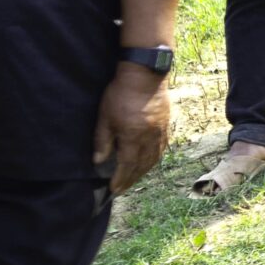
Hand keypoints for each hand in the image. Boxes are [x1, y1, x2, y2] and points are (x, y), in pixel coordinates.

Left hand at [93, 65, 170, 192]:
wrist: (145, 75)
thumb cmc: (121, 93)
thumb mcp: (105, 116)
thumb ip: (103, 140)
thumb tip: (99, 161)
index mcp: (134, 137)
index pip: (127, 165)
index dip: (120, 179)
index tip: (113, 189)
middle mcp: (150, 138)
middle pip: (141, 165)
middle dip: (131, 179)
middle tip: (122, 188)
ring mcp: (160, 132)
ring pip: (153, 159)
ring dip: (143, 171)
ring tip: (134, 178)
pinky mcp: (166, 125)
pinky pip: (162, 148)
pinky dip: (154, 159)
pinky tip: (149, 161)